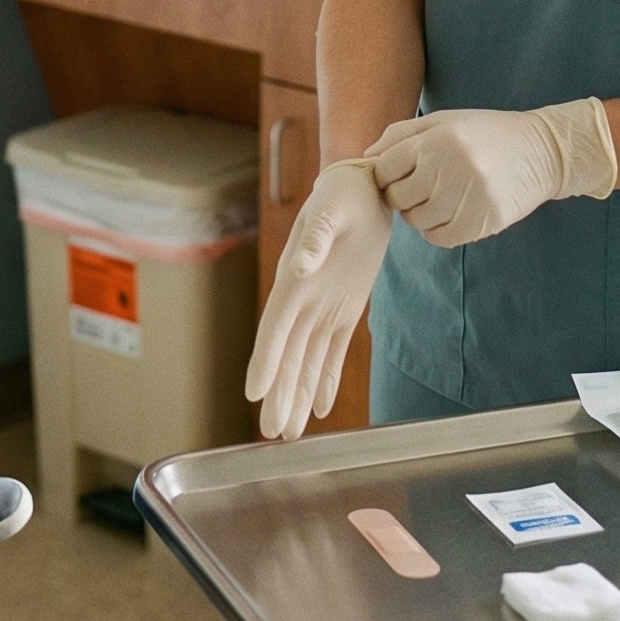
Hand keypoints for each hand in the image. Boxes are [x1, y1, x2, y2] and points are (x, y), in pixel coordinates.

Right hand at [244, 160, 392, 439]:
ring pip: (307, 360)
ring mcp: (323, 307)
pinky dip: (326, 380)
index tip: (254, 393)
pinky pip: (333, 352)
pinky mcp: (345, 308)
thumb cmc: (343, 194)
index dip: (265, 360)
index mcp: (294, 279)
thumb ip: (316, 239)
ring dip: (297, 395)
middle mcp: (303, 299)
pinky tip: (319, 408)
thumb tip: (300, 266)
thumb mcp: (331, 211)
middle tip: (272, 434)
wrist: (365, 186)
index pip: (275, 328)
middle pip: (288, 355)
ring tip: (288, 433)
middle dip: (279, 393)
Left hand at [367, 97, 615, 250]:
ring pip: (416, 221)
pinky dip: (438, 231)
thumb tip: (365, 158)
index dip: (386, 174)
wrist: (544, 150)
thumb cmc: (485, 133)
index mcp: (436, 139)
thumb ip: (400, 135)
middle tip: (423, 187)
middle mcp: (449, 167)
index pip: (383, 168)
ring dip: (421, 214)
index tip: (400, 174)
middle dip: (402, 195)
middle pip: (397, 197)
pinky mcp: (484, 221)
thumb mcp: (444, 120)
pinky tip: (452, 214)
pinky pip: (440, 238)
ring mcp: (468, 196)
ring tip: (441, 198)